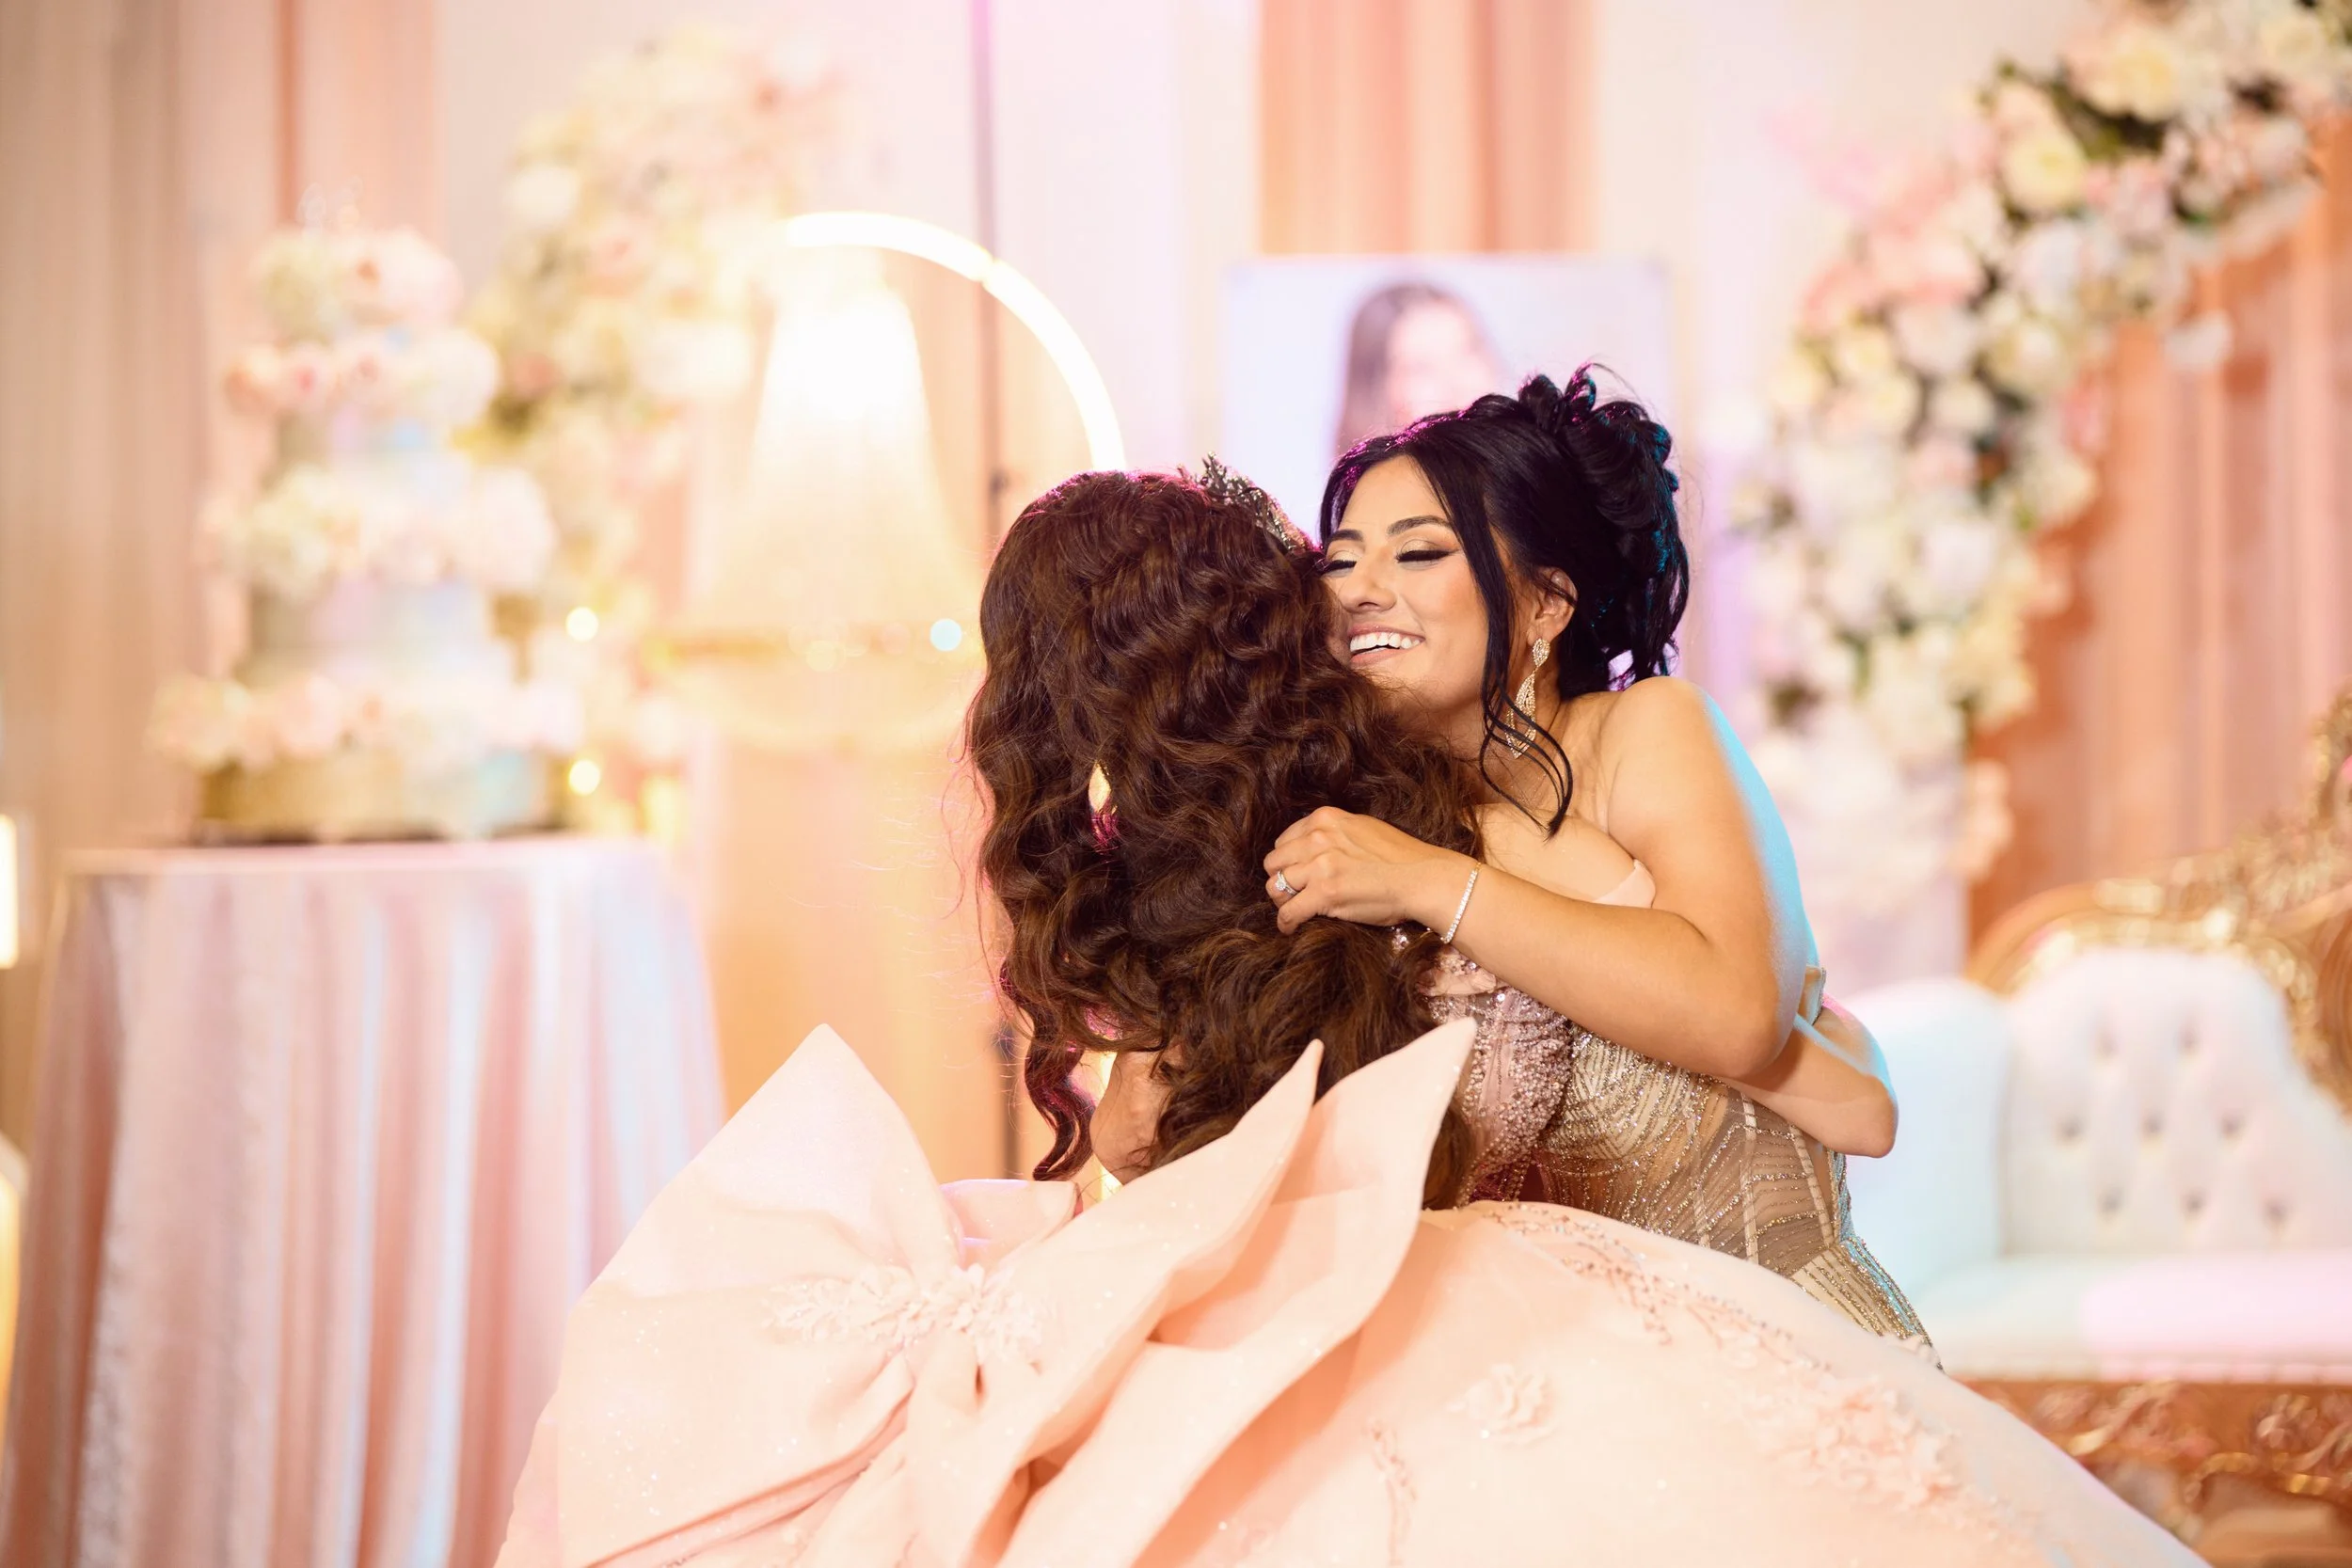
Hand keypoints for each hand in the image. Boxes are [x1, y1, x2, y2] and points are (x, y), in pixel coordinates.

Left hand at [1263, 806, 1468, 934]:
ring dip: (1283, 901)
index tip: (1296, 873)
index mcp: (1324, 819)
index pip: (1284, 841)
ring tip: (1295, 909)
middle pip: (1274, 863)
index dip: (1288, 861)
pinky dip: (1286, 923)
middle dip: (1281, 879)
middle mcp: (1317, 838)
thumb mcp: (1361, 828)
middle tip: (1294, 893)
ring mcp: (1320, 866)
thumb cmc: (1400, 856)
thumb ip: (1333, 833)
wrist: (1423, 877)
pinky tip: (1290, 928)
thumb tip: (1313, 846)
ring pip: (1276, 887)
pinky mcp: (1325, 893)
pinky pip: (1289, 911)